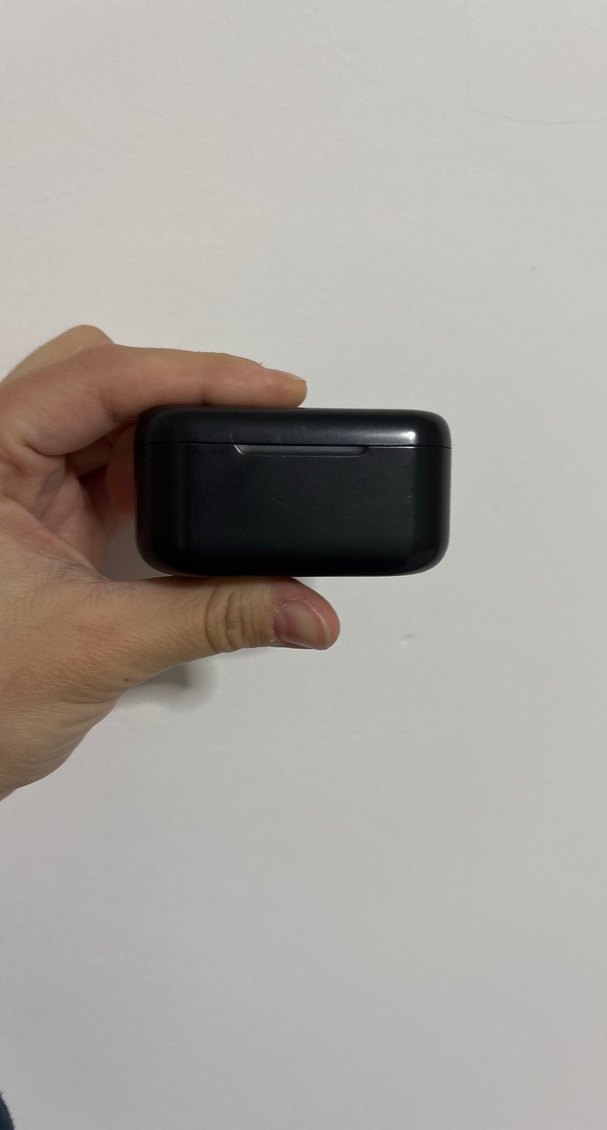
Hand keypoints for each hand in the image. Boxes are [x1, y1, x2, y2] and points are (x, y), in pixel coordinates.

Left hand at [0, 325, 339, 799]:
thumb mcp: (103, 646)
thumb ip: (217, 618)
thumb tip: (304, 607)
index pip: (101, 378)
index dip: (197, 374)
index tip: (273, 389)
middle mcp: (0, 459)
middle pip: (102, 373)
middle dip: (182, 389)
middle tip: (257, 413)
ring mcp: (21, 487)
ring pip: (107, 416)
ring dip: (172, 435)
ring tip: (233, 460)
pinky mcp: (45, 518)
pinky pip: (110, 467)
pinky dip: (160, 477)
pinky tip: (194, 499)